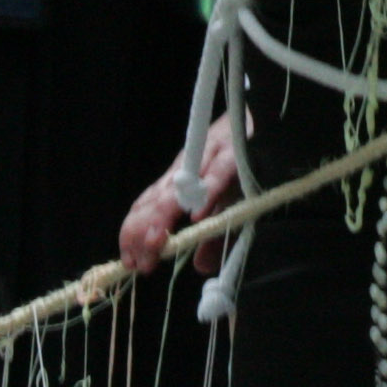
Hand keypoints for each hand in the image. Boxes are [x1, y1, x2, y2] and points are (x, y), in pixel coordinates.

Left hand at [120, 118, 240, 275]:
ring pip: (179, 188)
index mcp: (178, 182)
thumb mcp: (225, 206)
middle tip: (140, 263)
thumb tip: (201, 267)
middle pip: (155, 200)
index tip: (129, 262)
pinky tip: (198, 214)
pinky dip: (207, 193)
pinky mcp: (233, 155)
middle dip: (142, 233)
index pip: (146, 207)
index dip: (133, 234)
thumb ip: (213, 237)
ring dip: (162, 217)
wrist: (258, 119)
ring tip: (154, 243)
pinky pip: (218, 174)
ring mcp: (206, 160)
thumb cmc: (237, 163)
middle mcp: (184, 170)